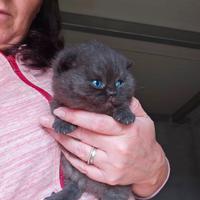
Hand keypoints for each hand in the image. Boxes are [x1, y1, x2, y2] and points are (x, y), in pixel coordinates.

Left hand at [40, 98, 168, 197]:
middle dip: (63, 127)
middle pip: (84, 136)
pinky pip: (83, 167)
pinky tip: (63, 148)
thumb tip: (113, 93)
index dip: (76, 116)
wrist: (150, 166)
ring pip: (80, 152)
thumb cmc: (144, 140)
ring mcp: (112, 166)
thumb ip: (129, 104)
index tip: (60, 111)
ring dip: (63, 141)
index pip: (97, 122)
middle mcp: (118, 149)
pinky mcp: (107, 177)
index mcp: (127, 131)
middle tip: (47, 120)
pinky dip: (70, 157)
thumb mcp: (144, 118)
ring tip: (51, 131)